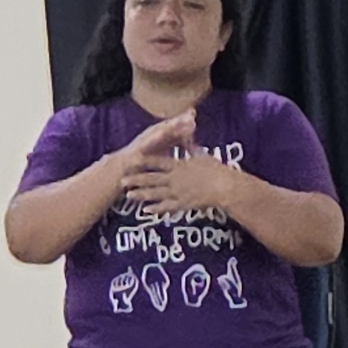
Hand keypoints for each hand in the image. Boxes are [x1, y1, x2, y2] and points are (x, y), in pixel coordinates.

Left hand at [119, 117, 238, 215]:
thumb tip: (187, 137)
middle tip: (122, 181)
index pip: (158, 162)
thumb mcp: (203, 155)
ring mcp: (178, 192)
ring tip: (129, 195)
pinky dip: (156, 209)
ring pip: (156, 194)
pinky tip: (145, 210)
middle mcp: (175, 179)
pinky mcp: (183, 204)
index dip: (144, 161)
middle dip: (136, 180)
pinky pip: (167, 207)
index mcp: (180, 165)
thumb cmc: (217, 170)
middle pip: (152, 179)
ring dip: (141, 195)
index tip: (132, 160)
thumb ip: (192, 147)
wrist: (225, 187)